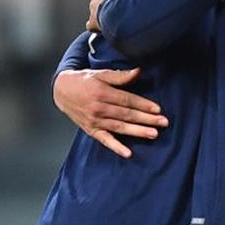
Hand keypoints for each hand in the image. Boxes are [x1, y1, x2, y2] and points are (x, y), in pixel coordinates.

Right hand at [53, 68, 167, 158]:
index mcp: (102, 93)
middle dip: (146, 119)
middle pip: (126, 114)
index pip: (127, 100)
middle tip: (163, 123)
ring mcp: (94, 121)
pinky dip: (116, 147)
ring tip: (153, 134)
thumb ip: (120, 76)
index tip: (158, 109)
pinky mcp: (91, 130)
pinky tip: (128, 153)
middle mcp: (98, 108)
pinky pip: (105, 140)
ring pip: (119, 127)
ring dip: (137, 131)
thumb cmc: (84, 81)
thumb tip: (139, 71)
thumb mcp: (101, 74)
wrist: (61, 91)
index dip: (143, 105)